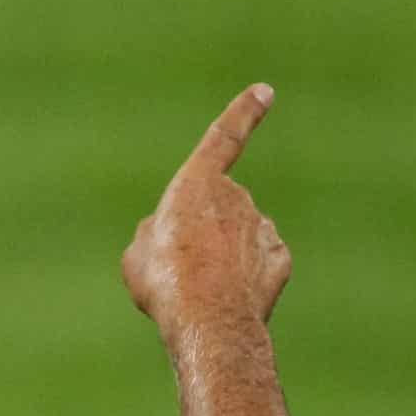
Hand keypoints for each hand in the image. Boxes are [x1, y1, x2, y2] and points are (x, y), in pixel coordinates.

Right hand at [121, 84, 290, 333]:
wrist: (208, 323)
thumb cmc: (164, 284)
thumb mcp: (137, 256)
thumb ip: (154, 234)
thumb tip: (168, 235)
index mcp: (197, 184)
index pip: (223, 138)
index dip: (243, 113)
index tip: (264, 91)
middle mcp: (236, 197)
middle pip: (217, 210)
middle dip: (201, 236)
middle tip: (179, 272)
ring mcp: (262, 227)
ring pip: (238, 239)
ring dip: (221, 261)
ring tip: (201, 293)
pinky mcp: (279, 258)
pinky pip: (259, 264)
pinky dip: (245, 279)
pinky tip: (228, 299)